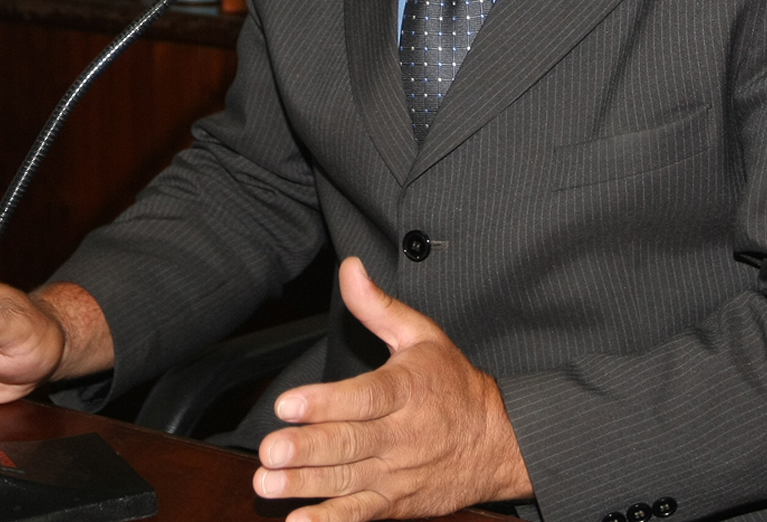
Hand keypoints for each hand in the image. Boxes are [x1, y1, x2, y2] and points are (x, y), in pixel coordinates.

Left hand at [254, 258, 531, 521]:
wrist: (500, 442)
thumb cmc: (454, 385)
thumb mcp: (422, 336)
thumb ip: (378, 307)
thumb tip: (349, 269)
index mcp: (407, 390)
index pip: (365, 397)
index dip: (326, 402)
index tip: (288, 404)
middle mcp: (401, 435)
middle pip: (350, 443)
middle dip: (307, 448)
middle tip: (270, 450)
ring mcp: (397, 473)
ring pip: (347, 480)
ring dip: (305, 484)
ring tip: (266, 483)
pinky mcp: (396, 502)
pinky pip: (361, 515)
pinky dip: (331, 521)